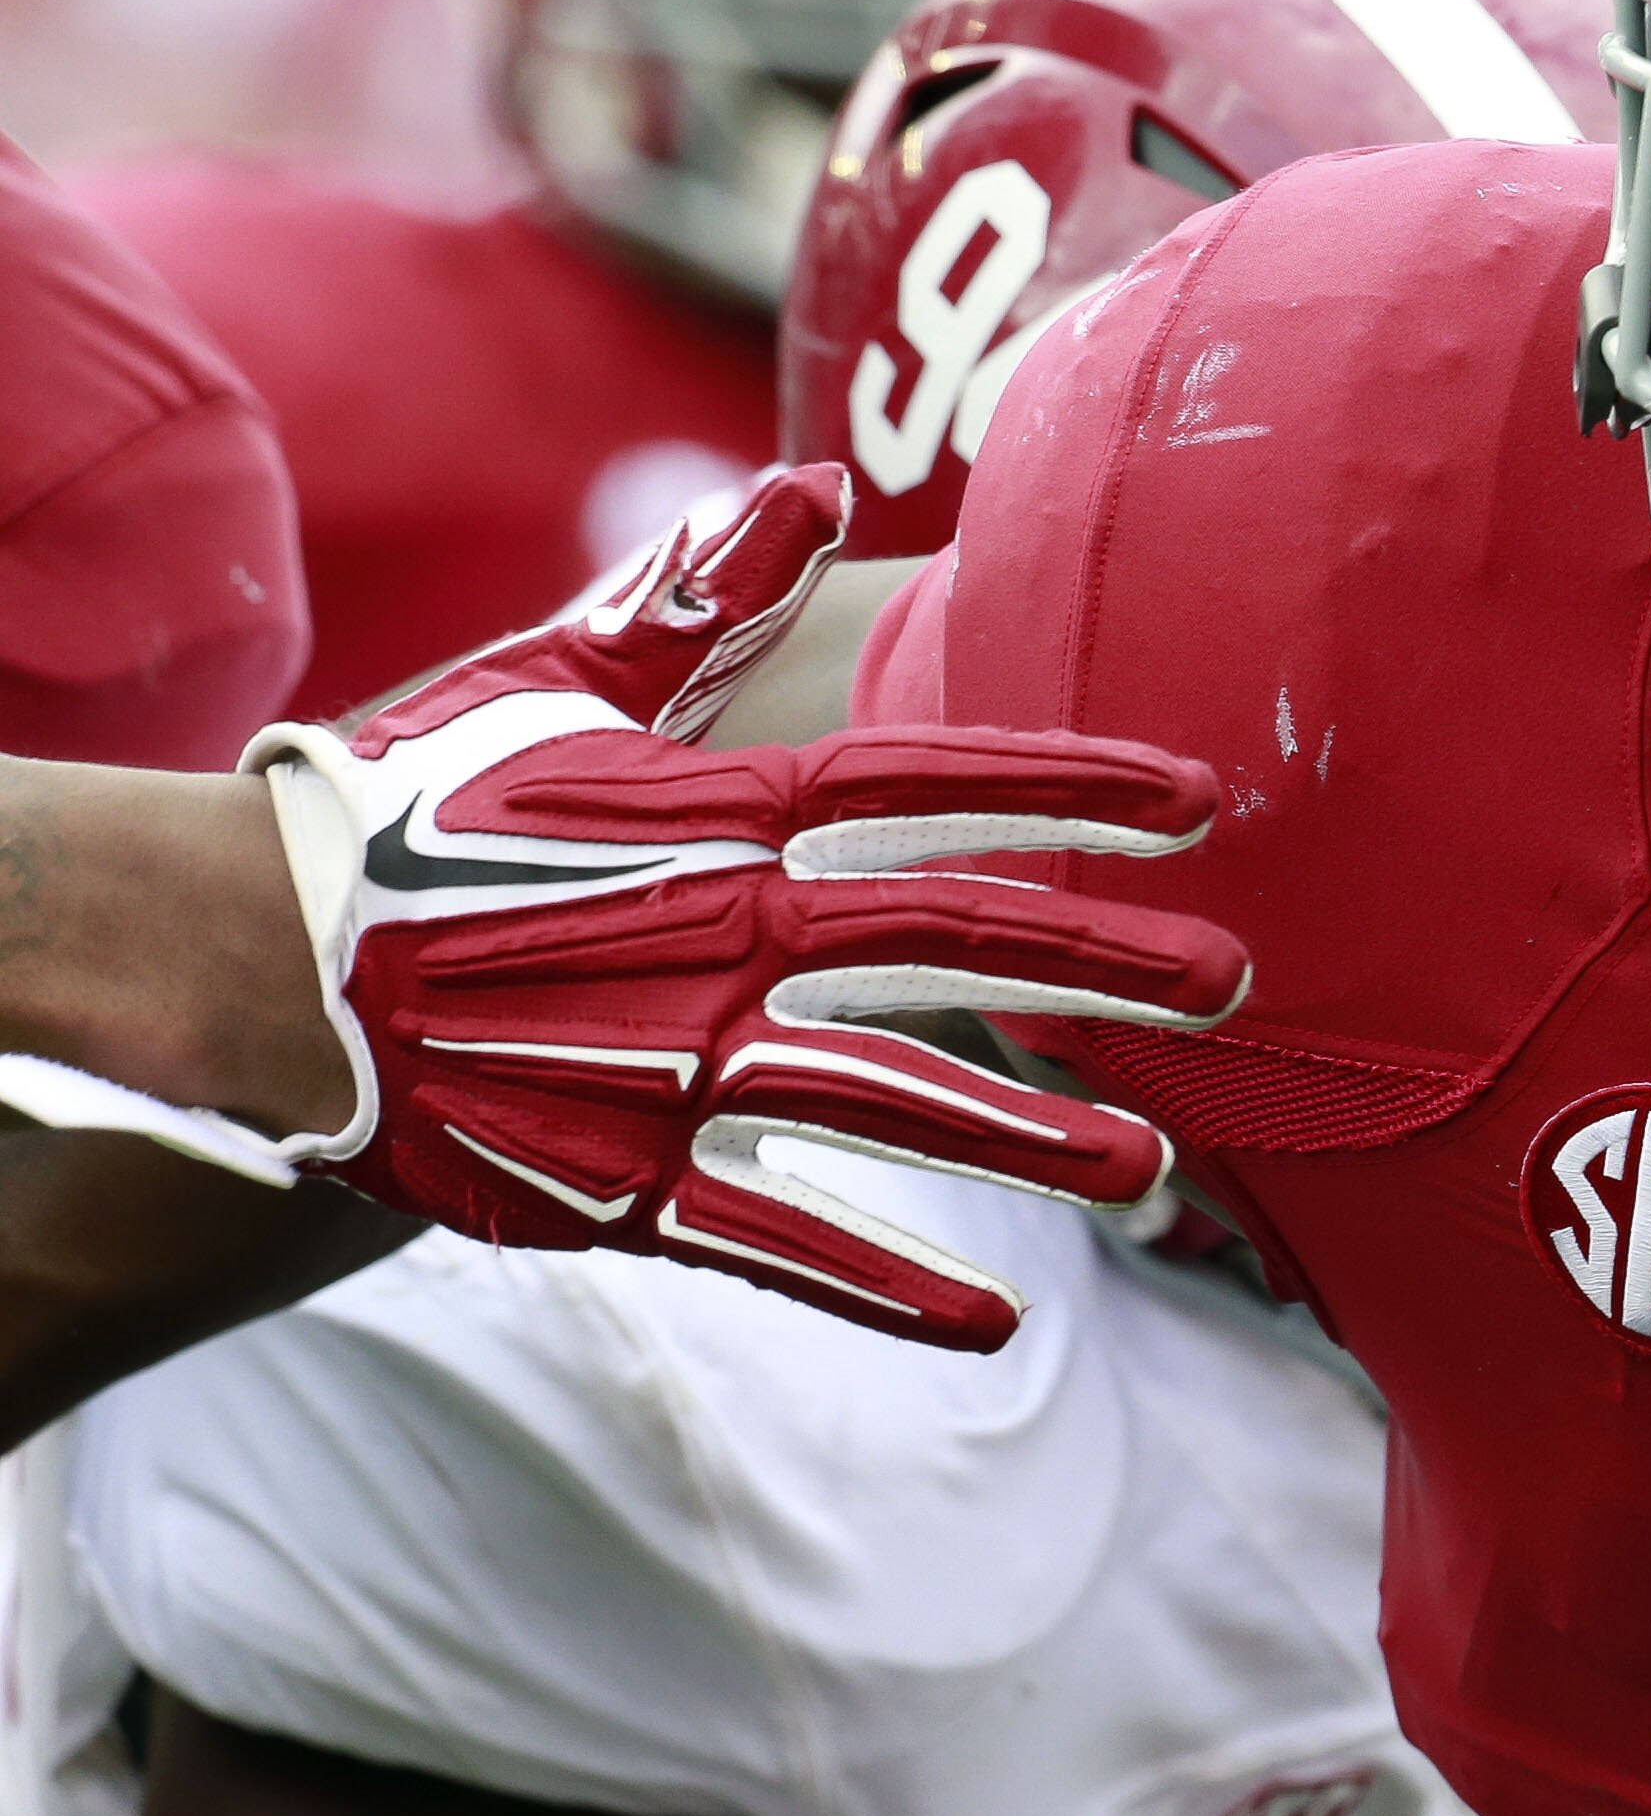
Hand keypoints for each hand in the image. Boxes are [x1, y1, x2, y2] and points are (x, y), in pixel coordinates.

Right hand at [229, 465, 1249, 1352]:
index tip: (1198, 799)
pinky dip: (885, 1288)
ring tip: (1153, 1171)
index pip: (932, 787)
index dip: (1072, 787)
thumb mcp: (554, 681)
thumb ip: (699, 599)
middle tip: (1236, 982)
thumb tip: (810, 492)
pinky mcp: (622, 1181)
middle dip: (1105, 964)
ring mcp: (674, 1073)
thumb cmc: (414, 804)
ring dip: (1027, 1143)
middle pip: (953, 946)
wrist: (249, 956)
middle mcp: (719, 943)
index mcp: (719, 818)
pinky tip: (990, 1323)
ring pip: (890, 1104)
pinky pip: (778, 1243)